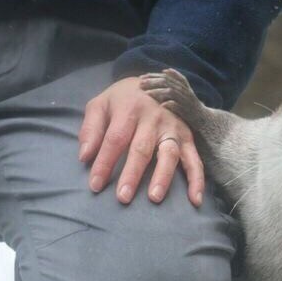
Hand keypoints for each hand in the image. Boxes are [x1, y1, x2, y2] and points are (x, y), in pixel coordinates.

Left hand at [78, 77, 203, 205]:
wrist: (156, 81)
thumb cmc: (123, 100)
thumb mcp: (101, 104)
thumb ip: (90, 129)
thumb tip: (85, 157)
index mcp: (130, 108)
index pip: (115, 139)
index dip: (104, 162)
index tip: (95, 185)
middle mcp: (154, 118)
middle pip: (141, 149)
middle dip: (132, 174)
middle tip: (123, 197)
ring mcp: (173, 128)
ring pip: (169, 154)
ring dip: (163, 176)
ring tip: (154, 197)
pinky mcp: (187, 136)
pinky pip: (194, 159)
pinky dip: (197, 179)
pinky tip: (195, 199)